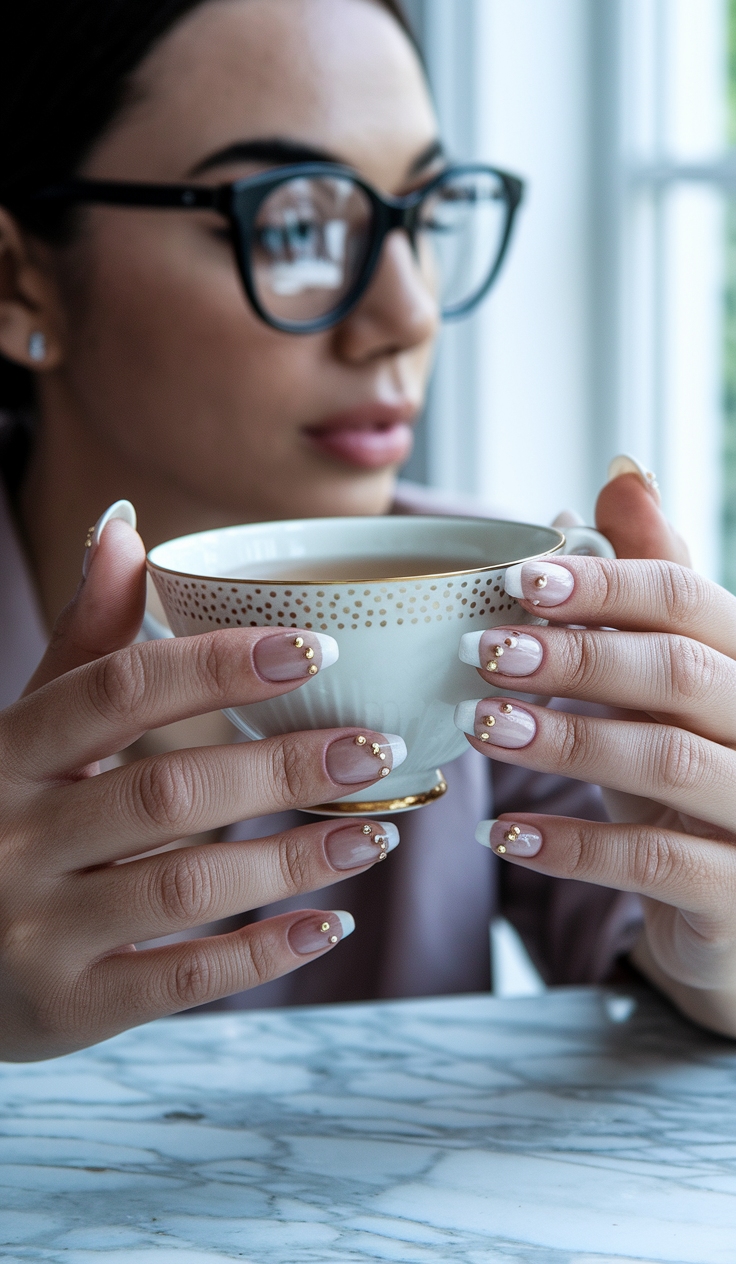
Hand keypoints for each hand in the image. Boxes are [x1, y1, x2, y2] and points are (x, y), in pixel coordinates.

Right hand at [1, 514, 403, 1060]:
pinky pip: (179, 980)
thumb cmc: (1, 820)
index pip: (115, 690)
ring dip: (293, 858)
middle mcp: (12, 838)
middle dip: (282, 766)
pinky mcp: (66, 1007)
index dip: (217, 664)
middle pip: (166, 790)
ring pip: (184, 884)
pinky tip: (328, 924)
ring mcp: (34, 929)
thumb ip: (83, 643)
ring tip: (376, 834)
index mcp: (6, 754)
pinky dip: (263, 953)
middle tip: (375, 747)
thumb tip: (124, 526)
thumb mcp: (25, 732)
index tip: (314, 648)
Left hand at [457, 466, 735, 1035]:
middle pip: (678, 669)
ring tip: (481, 727)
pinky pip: (654, 862)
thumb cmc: (686, 773)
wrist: (727, 907)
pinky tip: (503, 834)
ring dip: (564, 739)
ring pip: (667, 759)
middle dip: (575, 654)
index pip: (688, 597)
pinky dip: (570, 848)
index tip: (518, 579)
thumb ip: (651, 583)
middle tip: (483, 651)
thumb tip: (619, 477)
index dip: (603, 582)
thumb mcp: (667, 679)